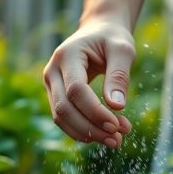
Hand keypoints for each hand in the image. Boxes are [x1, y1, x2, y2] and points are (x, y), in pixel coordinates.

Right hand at [43, 21, 133, 148]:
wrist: (97, 32)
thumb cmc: (111, 38)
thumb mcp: (122, 49)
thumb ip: (119, 75)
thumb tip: (117, 107)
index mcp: (67, 55)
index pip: (76, 90)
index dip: (95, 111)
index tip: (117, 125)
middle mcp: (52, 71)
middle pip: (64, 108)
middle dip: (91, 128)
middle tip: (118, 140)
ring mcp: (50, 84)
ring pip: (61, 118)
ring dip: (86, 134)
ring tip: (114, 140)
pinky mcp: (55, 96)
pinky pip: (63, 119)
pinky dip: (82, 131)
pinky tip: (102, 135)